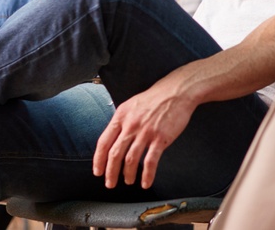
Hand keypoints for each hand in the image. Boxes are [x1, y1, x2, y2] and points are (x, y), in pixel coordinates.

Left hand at [92, 72, 193, 189]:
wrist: (177, 92)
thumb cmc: (155, 98)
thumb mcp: (131, 105)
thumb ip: (121, 121)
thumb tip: (113, 139)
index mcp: (121, 116)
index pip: (104, 142)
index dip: (99, 160)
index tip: (98, 172)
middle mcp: (131, 125)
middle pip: (115, 154)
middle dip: (111, 172)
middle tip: (110, 183)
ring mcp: (146, 132)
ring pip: (131, 159)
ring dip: (128, 174)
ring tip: (128, 181)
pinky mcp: (161, 137)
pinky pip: (151, 161)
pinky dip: (147, 175)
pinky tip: (146, 182)